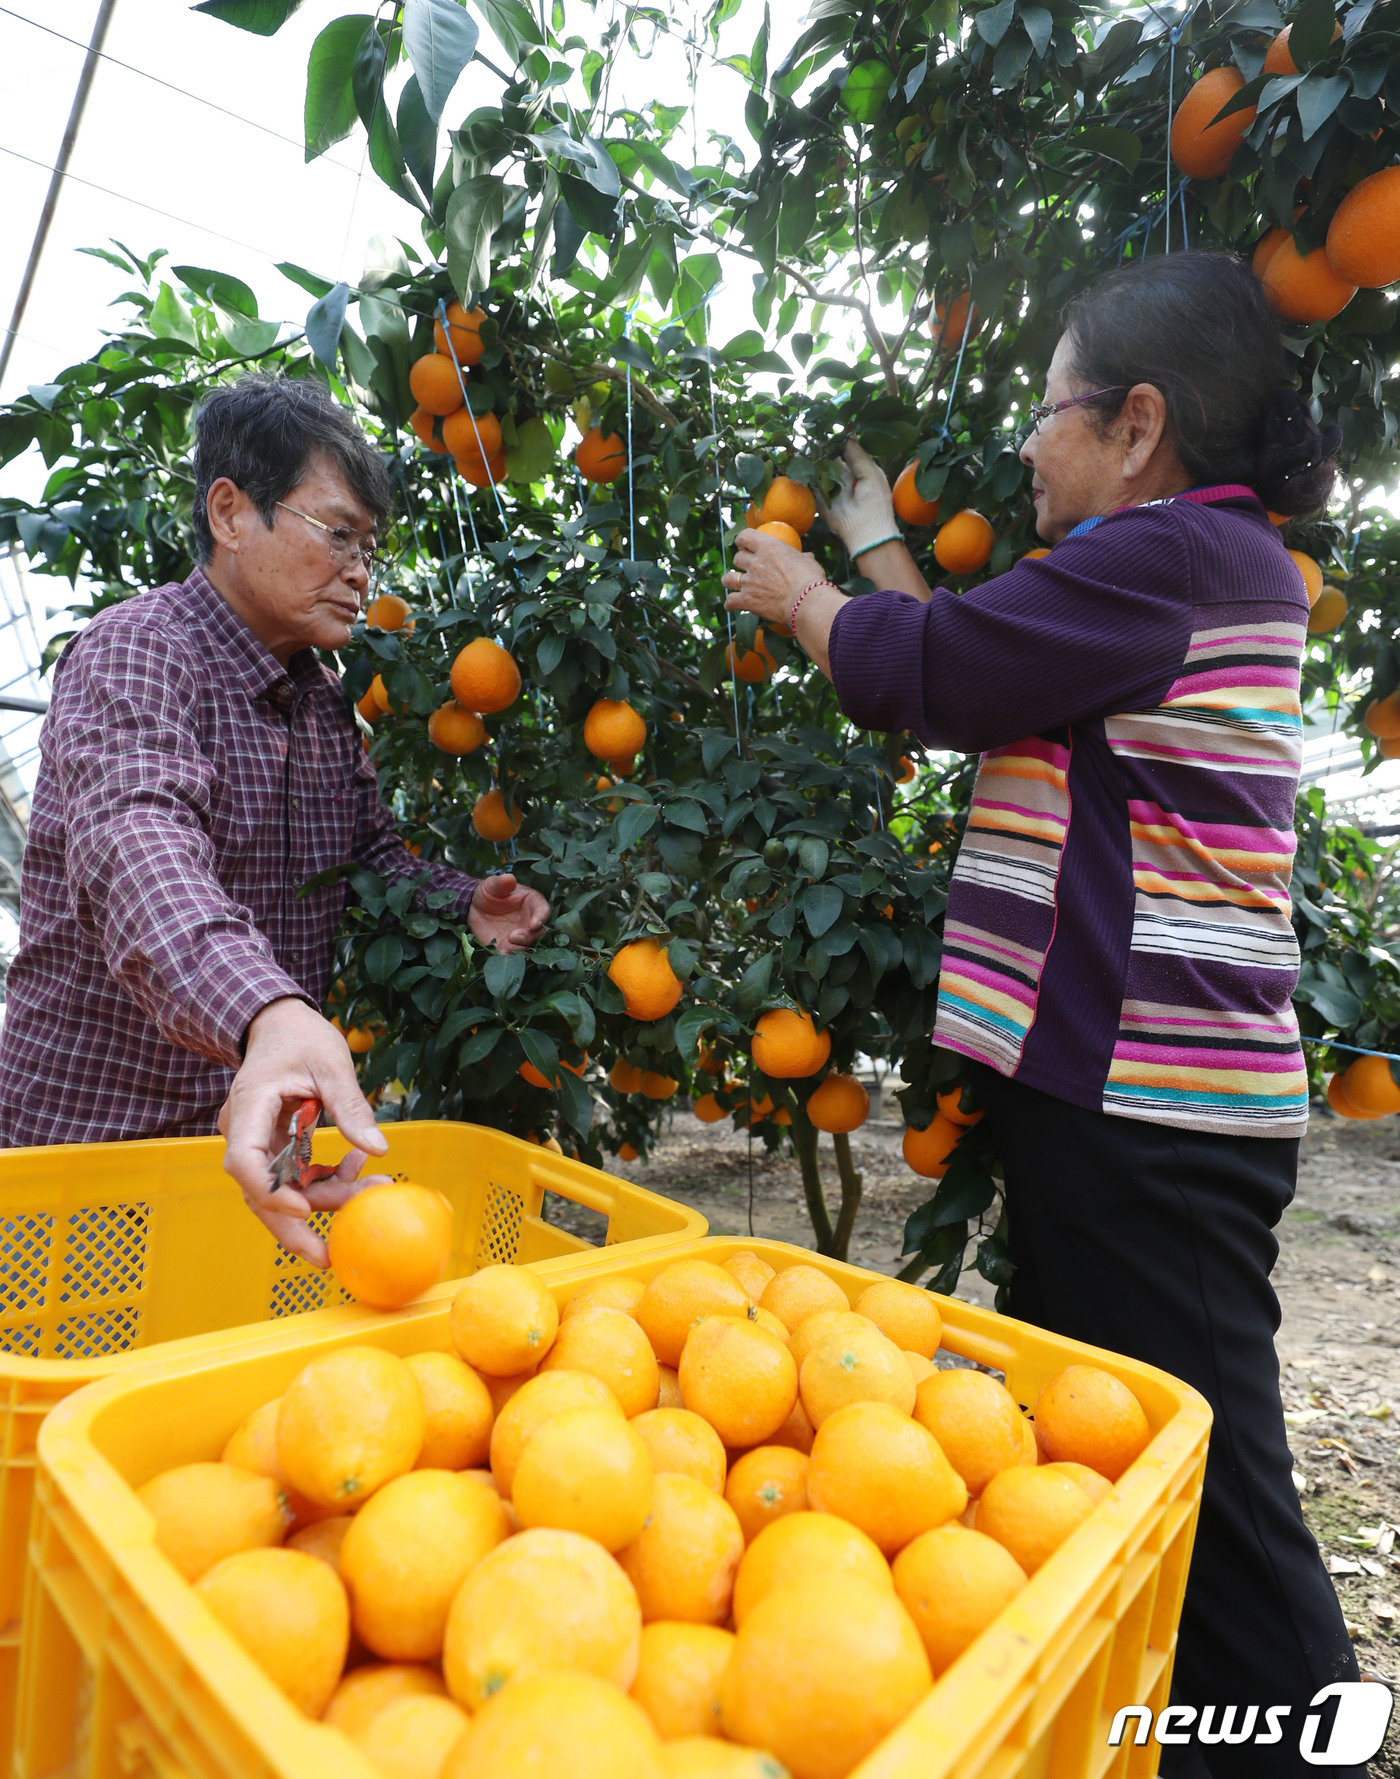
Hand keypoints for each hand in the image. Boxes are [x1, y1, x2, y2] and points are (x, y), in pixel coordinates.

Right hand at [221, 997, 389, 1264]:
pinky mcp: (274, 1148)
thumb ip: (351, 1106)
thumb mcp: (331, 1063)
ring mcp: (257, 1142)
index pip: (244, 1162)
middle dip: (293, 1228)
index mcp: (249, 1107)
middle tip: (329, 1257)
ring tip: (375, 1188)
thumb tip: (379, 1149)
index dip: (271, 1192)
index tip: (305, 1210)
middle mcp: (245, 1131)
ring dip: (326, 1198)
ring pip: (283, 1190)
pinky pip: (295, 1177)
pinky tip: (359, 1167)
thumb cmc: (301, 1036)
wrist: (279, 1025)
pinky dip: (326, 1180)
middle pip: (260, 1192)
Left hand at [468, 872, 549, 951]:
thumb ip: (501, 883)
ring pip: (527, 946)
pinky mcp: (508, 947)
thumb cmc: (490, 892)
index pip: (543, 911)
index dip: (541, 917)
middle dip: (529, 937)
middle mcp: (531, 922)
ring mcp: (521, 936)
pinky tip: (499, 955)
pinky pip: (511, 954)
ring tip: (507, 947)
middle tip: (514, 936)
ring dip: (519, 948)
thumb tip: (509, 878)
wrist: (475, 907)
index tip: (535, 923)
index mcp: (533, 903)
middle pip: (539, 933)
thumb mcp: (493, 885)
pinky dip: (507, 957)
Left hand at [723, 530, 820, 629]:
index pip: (745, 536)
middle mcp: (755, 562)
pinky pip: (731, 601)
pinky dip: (730, 604)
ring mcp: (749, 582)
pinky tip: (730, 606)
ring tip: (731, 582)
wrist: (806, 601)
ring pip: (728, 578)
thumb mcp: (808, 561)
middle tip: (746, 567)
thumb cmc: (810, 579)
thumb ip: (802, 557)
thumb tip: (807, 556)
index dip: (743, 540)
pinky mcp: (747, 600)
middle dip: (741, 562)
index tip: (744, 545)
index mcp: (768, 546)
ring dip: (730, 580)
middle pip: (737, 558)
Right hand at [819, 442, 898, 558]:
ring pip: (821, 470)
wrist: (866, 533)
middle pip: (832, 459)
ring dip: (815, 462)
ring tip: (810, 451)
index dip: (840, 442)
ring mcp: (832, 490)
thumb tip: (846, 436)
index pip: (848, 451)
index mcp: (860, 471)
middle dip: (825, 450)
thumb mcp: (871, 474)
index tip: (831, 433)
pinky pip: (813, 486)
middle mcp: (846, 478)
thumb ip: (858, 455)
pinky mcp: (822, 502)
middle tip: (818, 441)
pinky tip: (804, 467)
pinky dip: (808, 477)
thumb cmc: (875, 503)